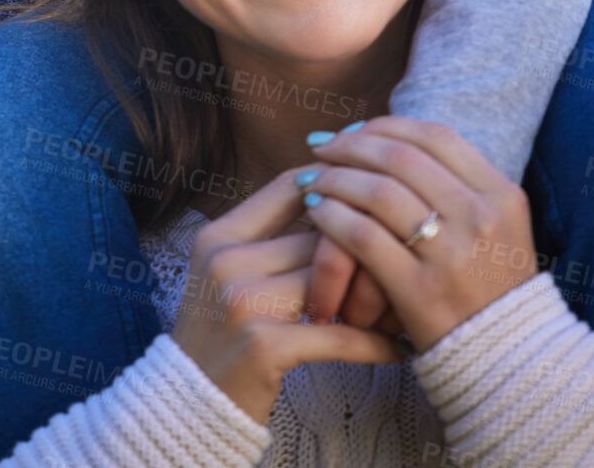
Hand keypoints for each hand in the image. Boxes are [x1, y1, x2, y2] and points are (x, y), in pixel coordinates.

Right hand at [172, 168, 399, 423]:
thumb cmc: (219, 334)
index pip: (287, 186)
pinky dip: (373, 344)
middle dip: (362, 250)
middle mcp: (227, 260)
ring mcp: (243, 301)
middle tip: (405, 259)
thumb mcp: (227, 274)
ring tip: (404, 305)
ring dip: (373, 296)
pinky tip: (397, 349)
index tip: (372, 198)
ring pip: (331, 278)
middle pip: (317, 234)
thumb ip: (270, 238)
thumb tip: (337, 202)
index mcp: (219, 235)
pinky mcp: (265, 345)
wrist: (188, 405)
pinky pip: (338, 335)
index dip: (335, 187)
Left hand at [299, 116, 537, 352]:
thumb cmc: (490, 289)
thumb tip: (391, 140)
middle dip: (351, 146)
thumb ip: (456, 185)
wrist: (510, 363)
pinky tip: (316, 212)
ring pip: (377, 191)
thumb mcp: (496, 228)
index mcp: (501, 195)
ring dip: (335, 178)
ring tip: (312, 180)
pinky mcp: (420, 290)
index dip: (385, 126)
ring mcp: (451, 255)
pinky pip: (362, 236)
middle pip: (400, 157)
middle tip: (321, 148)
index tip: (354, 130)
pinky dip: (332, 216)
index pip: (434, 136)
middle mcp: (479, 218)